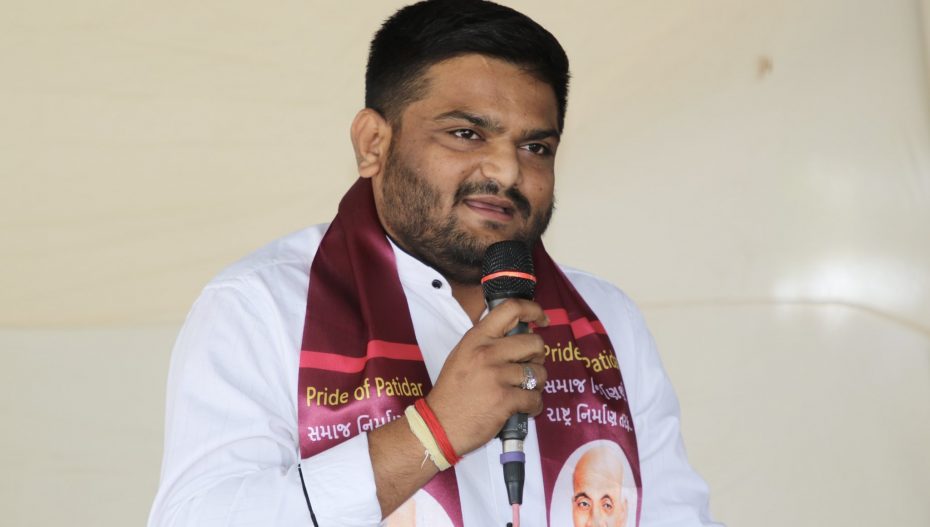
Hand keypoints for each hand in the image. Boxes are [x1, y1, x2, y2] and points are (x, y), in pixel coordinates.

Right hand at [425, 298, 549, 455]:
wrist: (438, 425)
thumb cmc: (452, 392)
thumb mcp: (462, 355)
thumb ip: (487, 341)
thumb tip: (521, 334)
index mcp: (476, 338)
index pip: (511, 309)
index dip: (533, 310)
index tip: (543, 320)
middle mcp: (487, 353)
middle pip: (534, 343)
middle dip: (538, 357)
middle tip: (529, 367)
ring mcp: (496, 376)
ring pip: (539, 372)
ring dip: (536, 384)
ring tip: (523, 391)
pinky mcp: (505, 400)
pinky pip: (535, 398)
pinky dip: (534, 405)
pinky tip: (524, 408)